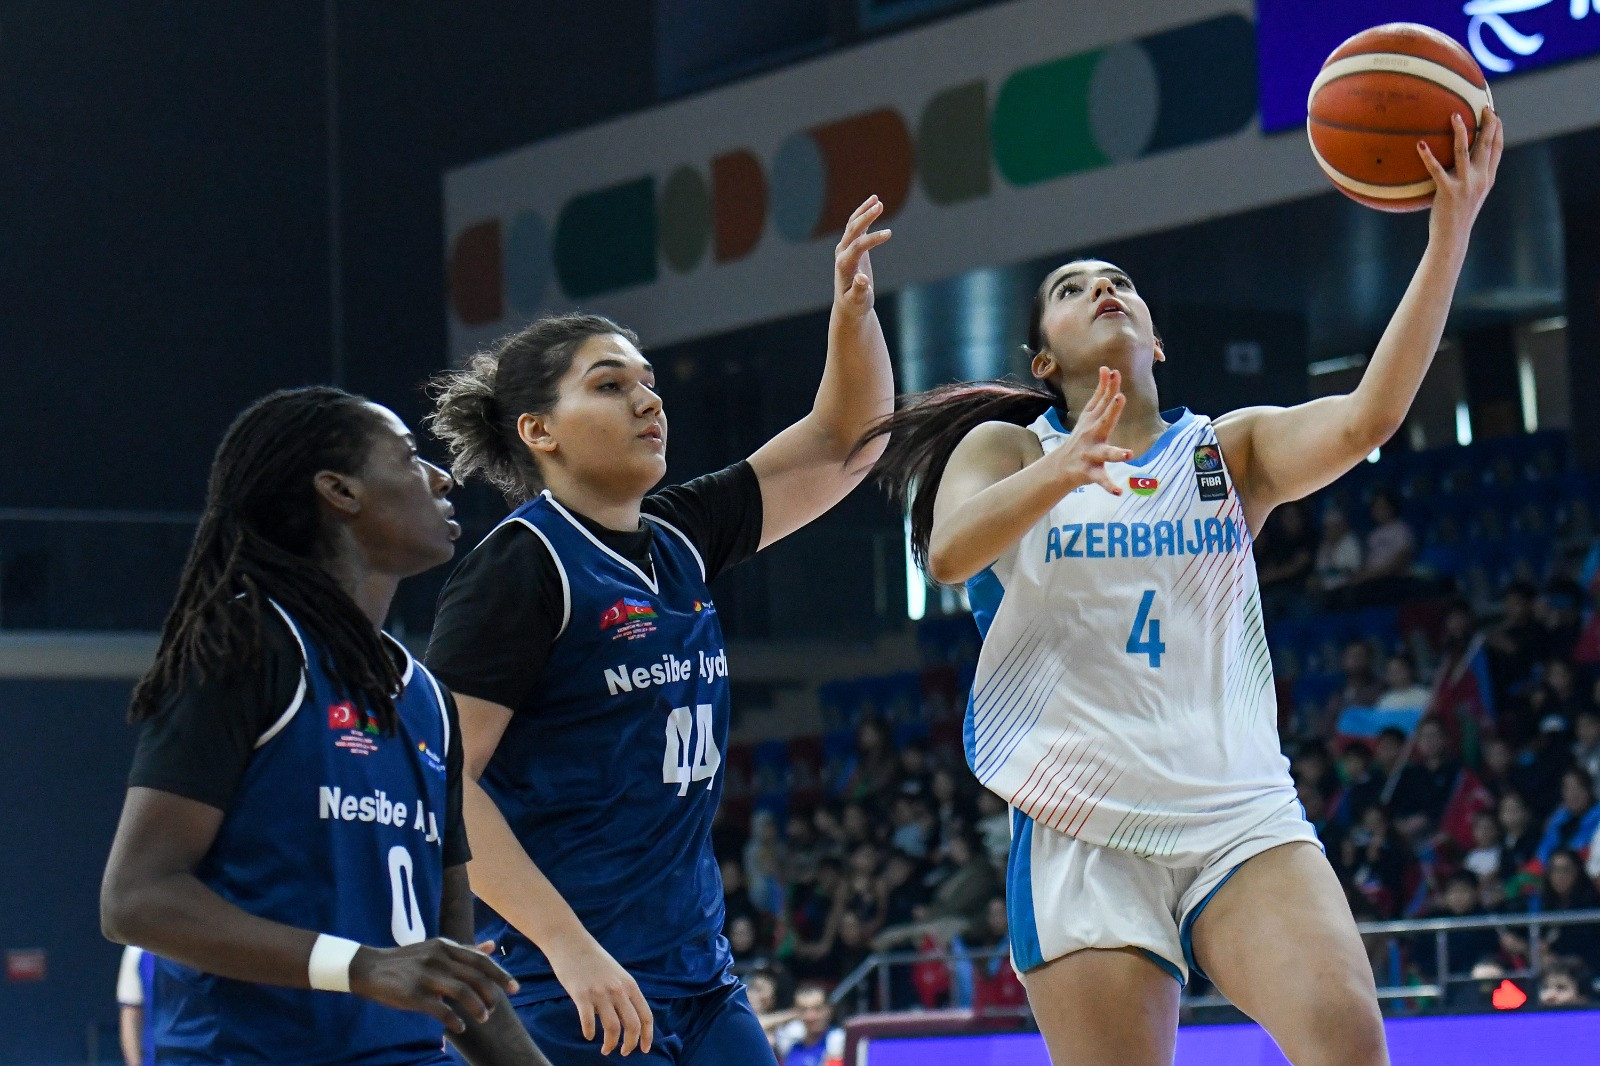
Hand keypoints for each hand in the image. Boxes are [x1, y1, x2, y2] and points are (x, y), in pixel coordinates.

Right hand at [348, 938, 517, 1034]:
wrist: (370, 968)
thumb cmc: (408, 960)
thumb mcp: (437, 948)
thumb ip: (464, 950)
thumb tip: (491, 946)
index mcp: (446, 946)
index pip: (480, 961)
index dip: (500, 975)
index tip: (515, 988)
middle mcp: (439, 958)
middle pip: (475, 977)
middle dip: (491, 994)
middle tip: (496, 1007)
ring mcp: (426, 976)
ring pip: (462, 992)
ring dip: (478, 1008)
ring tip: (483, 1018)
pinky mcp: (413, 994)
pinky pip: (441, 1010)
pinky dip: (455, 1020)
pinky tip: (462, 1026)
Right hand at [545, 930, 653, 1055]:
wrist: (571, 942)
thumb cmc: (593, 960)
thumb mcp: (617, 974)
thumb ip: (624, 993)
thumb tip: (630, 1019)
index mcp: (630, 985)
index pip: (646, 1016)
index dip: (648, 1036)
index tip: (645, 1049)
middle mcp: (618, 990)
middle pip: (632, 1025)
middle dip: (630, 1044)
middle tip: (623, 1053)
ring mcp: (600, 993)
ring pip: (613, 1027)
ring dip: (610, 1044)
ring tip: (606, 1049)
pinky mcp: (581, 995)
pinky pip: (588, 1021)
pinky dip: (589, 1033)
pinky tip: (589, 1035)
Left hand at [835, 196, 892, 315]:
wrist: (848, 304)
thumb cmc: (855, 305)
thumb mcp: (859, 301)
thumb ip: (859, 291)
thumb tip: (862, 279)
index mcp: (844, 265)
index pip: (858, 246)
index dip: (873, 239)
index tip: (890, 233)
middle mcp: (842, 253)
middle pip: (853, 230)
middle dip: (866, 217)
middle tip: (880, 205)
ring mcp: (845, 248)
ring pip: (853, 225)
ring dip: (864, 211)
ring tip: (876, 199)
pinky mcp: (852, 246)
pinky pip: (857, 227)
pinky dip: (864, 215)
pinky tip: (875, 203)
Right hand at [1045, 367, 1132, 494]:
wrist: (1061, 467)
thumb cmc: (1082, 438)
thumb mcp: (1089, 414)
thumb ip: (1101, 393)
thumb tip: (1107, 369)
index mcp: (1093, 421)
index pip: (1102, 402)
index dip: (1108, 387)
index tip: (1114, 372)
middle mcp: (1091, 435)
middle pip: (1103, 421)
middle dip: (1112, 410)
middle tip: (1120, 397)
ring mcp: (1090, 454)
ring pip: (1105, 453)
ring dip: (1116, 453)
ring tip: (1128, 454)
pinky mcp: (1090, 472)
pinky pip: (1101, 480)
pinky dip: (1108, 486)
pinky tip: (1118, 492)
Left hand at [1420, 106, 1502, 245]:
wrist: (1453, 237)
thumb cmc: (1458, 215)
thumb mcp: (1471, 194)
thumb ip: (1471, 176)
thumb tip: (1462, 161)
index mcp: (1487, 178)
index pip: (1497, 149)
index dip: (1498, 130)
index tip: (1495, 114)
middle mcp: (1480, 179)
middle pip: (1487, 145)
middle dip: (1487, 123)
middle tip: (1483, 106)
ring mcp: (1465, 185)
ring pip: (1464, 152)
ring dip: (1461, 132)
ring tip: (1454, 115)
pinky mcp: (1448, 192)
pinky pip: (1436, 170)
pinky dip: (1428, 156)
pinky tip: (1420, 144)